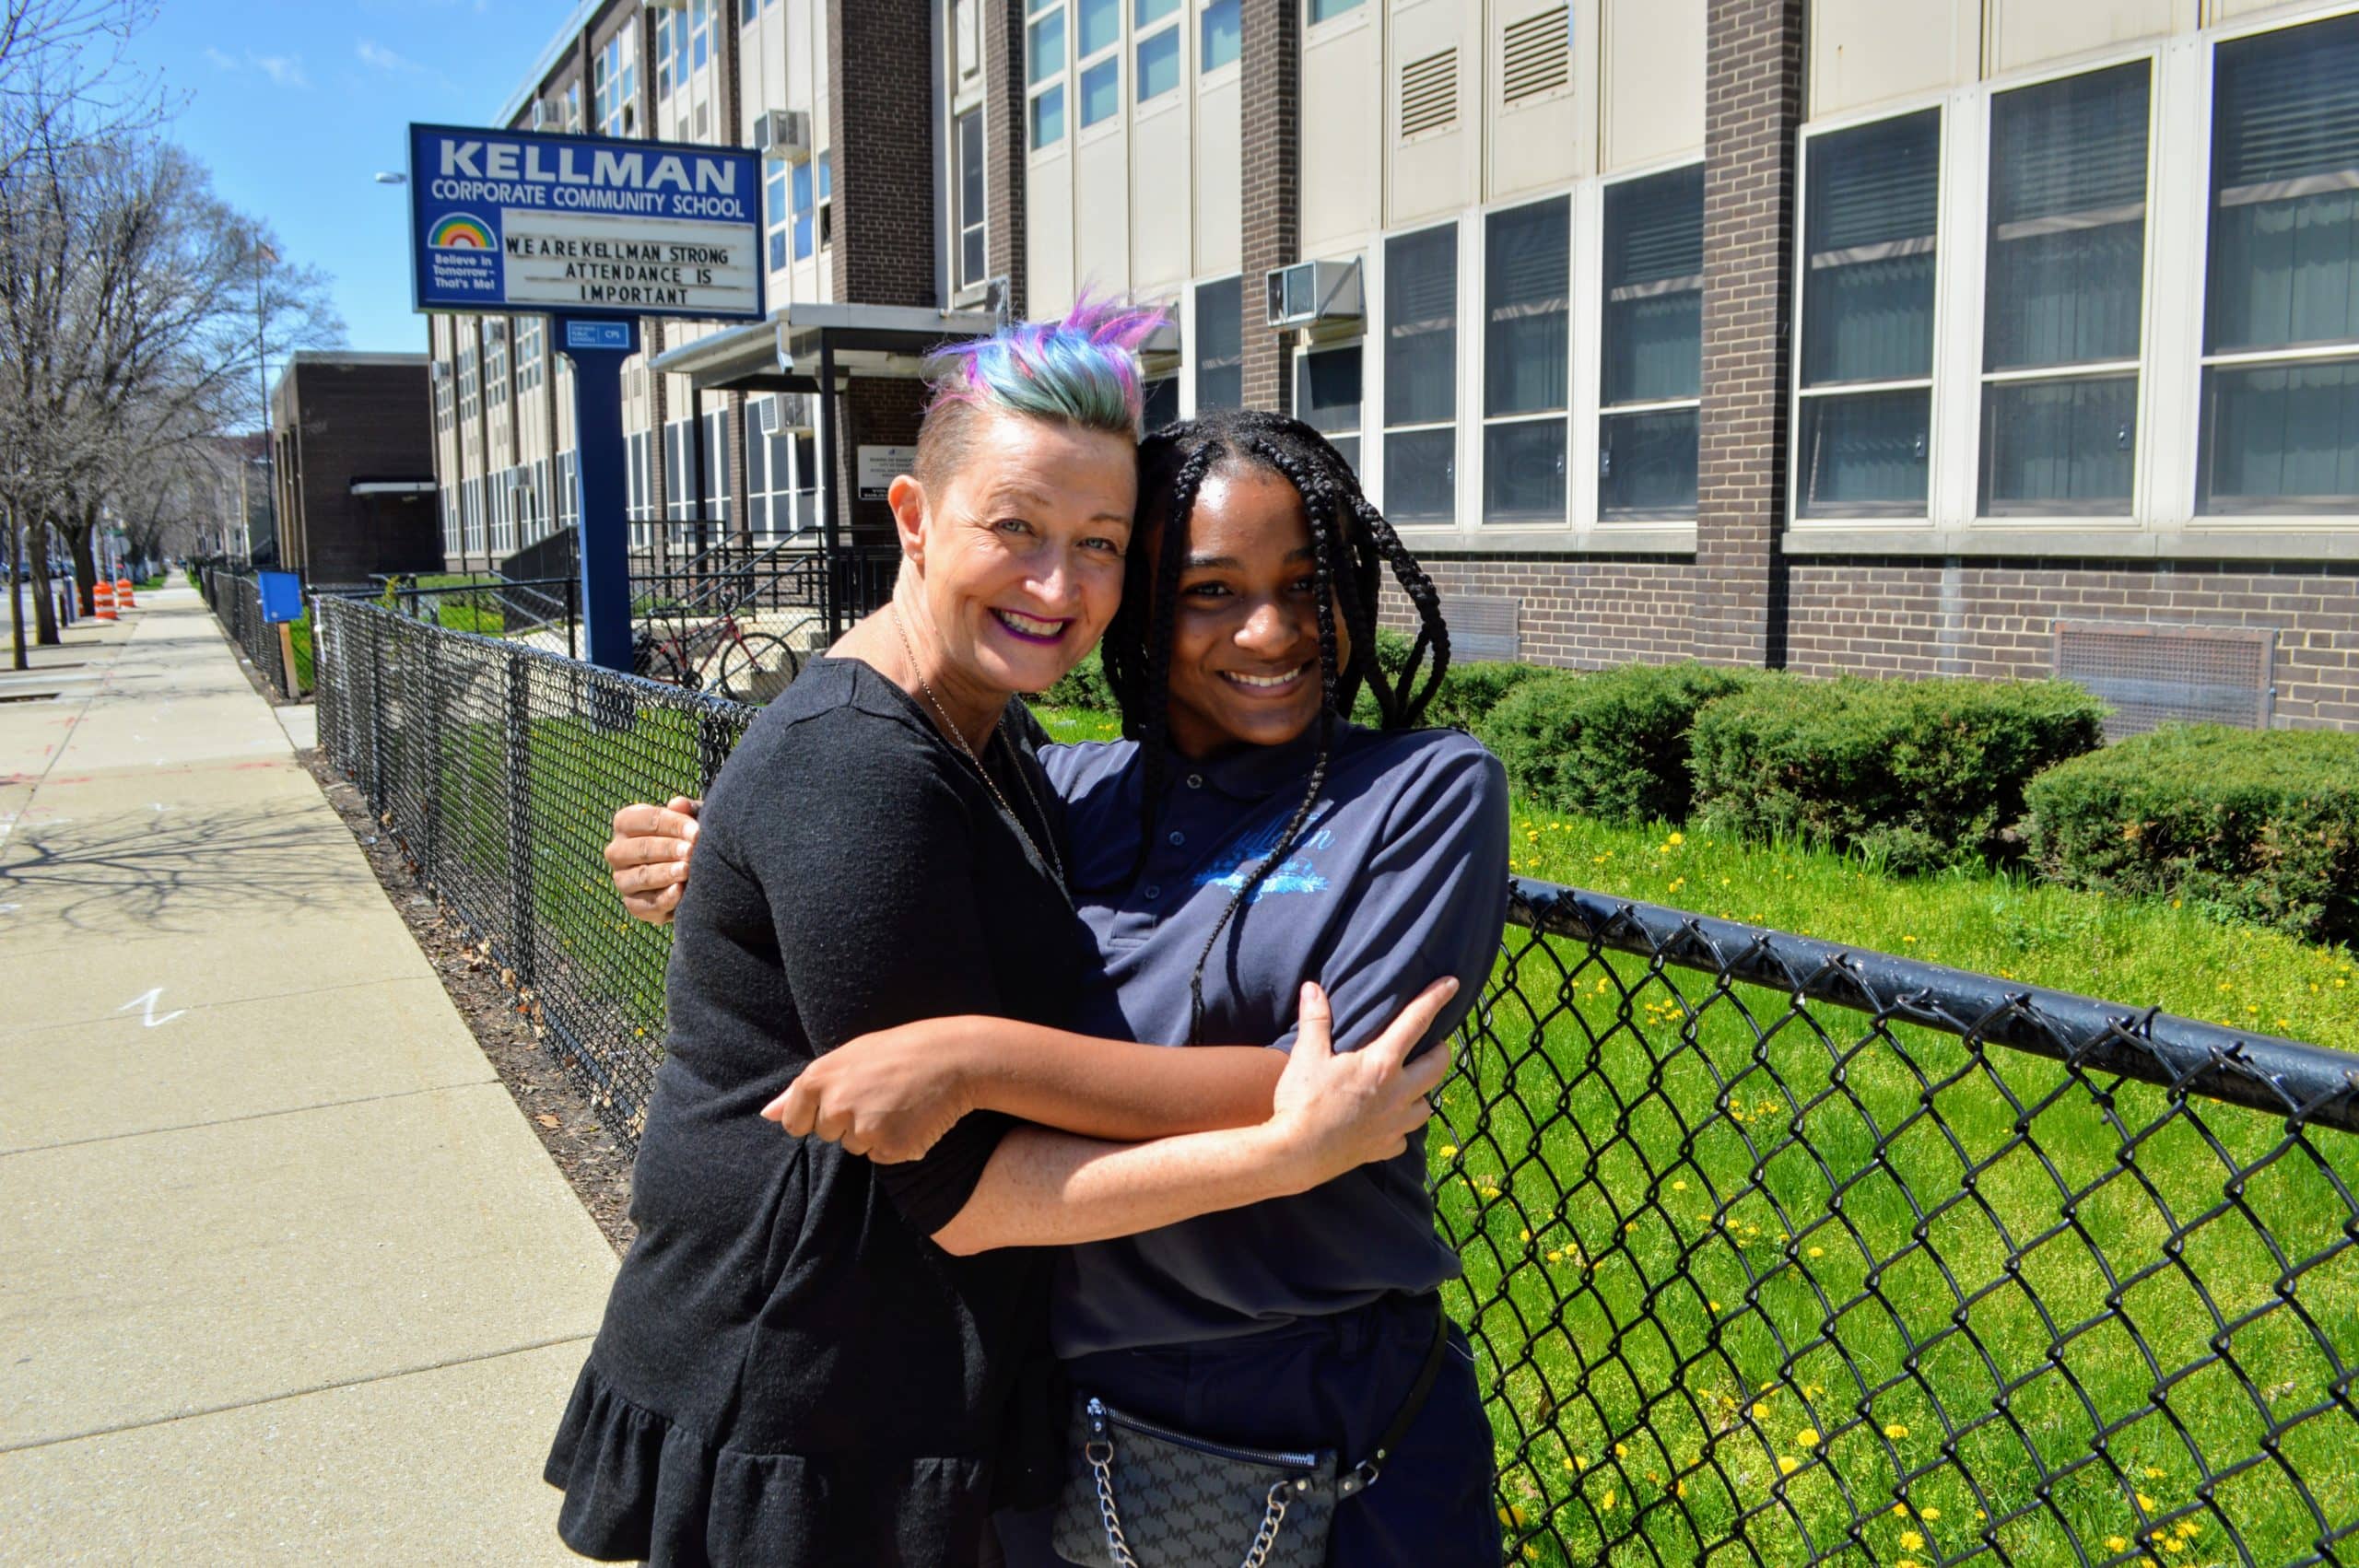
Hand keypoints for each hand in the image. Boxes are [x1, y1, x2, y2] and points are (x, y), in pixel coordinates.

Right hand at [607, 797, 700, 923]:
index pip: (647, 819)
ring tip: (687, 870)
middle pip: (642, 848)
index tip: (697, 831)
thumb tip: (678, 803)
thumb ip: (687, 811)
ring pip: (642, 876)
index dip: (673, 824)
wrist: (692, 875)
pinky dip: (665, 898)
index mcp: (626, 823)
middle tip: (692, 851)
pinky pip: (646, 904)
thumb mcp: (691, 822)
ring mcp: (622, 879)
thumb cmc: (688, 838)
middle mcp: (617, 851)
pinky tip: (681, 891)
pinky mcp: (633, 905)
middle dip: (669, 849)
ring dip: (665, 873)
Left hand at [762, 1021, 975, 1162]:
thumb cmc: (898, 1052)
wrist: (953, 1058)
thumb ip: (802, 1089)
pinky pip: (882, 1157)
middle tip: (881, 1094)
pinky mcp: (888, 1148)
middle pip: (828, 1135)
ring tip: (900, 1103)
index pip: (796, 1123)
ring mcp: (861, 1129)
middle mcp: (834, 1106)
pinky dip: (897, 1143)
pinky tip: (913, 1117)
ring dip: (875, 1133)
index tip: (846, 1100)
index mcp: (818, 1078)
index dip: (820, 1114)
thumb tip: (766, 1116)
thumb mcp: (847, 1057)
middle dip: (849, 1121)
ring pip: (856, 1147)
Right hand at [1266, 979, 1457, 1188]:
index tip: (1452, 984)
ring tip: (1410, 1085)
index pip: (1416, 1022)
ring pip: (1426, 1105)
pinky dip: (1400, 1129)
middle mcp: (1397, 1093)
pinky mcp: (1385, 1148)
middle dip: (1440, 1051)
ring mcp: (1394, 1124)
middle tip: (1432, 1045)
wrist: (1296, 1154)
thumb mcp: (1306, 1055)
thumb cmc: (1302, 1102)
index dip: (1435, 999)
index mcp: (1381, 1064)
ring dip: (1423, 1092)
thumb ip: (1315, 1020)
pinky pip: (1404, 1137)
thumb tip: (1312, 988)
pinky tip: (1388, 1123)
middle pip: (1437, 1066)